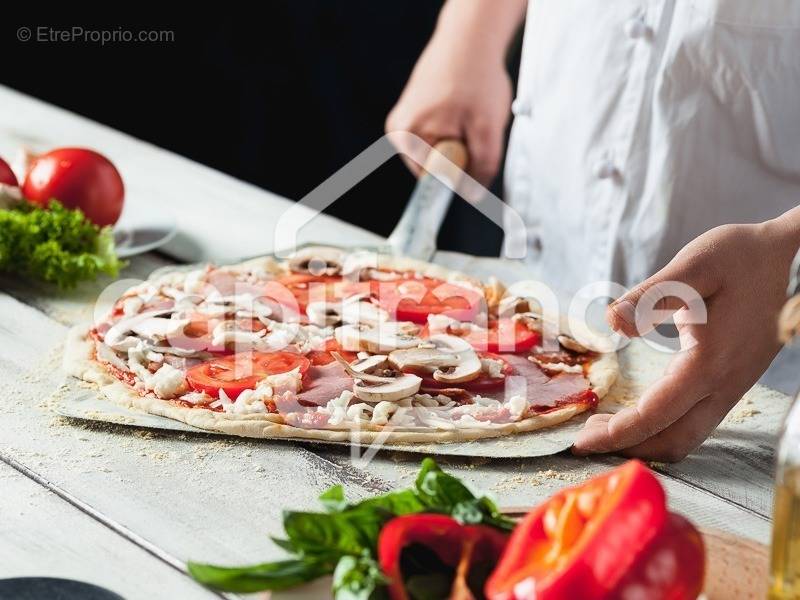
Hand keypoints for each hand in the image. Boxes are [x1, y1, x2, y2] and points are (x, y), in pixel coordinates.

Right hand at [385, 1, 520, 184]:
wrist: (468, 39)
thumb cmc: (475, 77)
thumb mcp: (488, 127)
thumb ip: (482, 166)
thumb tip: (473, 195)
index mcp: (407, 138)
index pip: (433, 183)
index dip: (458, 176)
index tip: (473, 162)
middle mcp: (399, 133)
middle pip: (435, 169)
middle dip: (460, 156)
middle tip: (473, 129)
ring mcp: (403, 123)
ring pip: (439, 154)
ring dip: (460, 143)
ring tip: (466, 116)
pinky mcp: (412, 116)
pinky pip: (437, 139)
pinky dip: (454, 131)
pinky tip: (460, 111)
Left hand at [573, 218, 799, 461]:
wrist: (791, 257)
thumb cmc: (741, 257)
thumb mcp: (694, 266)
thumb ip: (651, 295)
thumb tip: (612, 321)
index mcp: (709, 362)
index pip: (655, 415)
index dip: (616, 433)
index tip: (579, 442)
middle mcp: (723, 384)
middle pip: (672, 441)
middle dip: (626, 447)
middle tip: (584, 440)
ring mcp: (732, 387)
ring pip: (687, 436)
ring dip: (645, 440)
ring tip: (605, 428)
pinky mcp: (732, 382)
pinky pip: (695, 422)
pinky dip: (663, 428)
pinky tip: (638, 413)